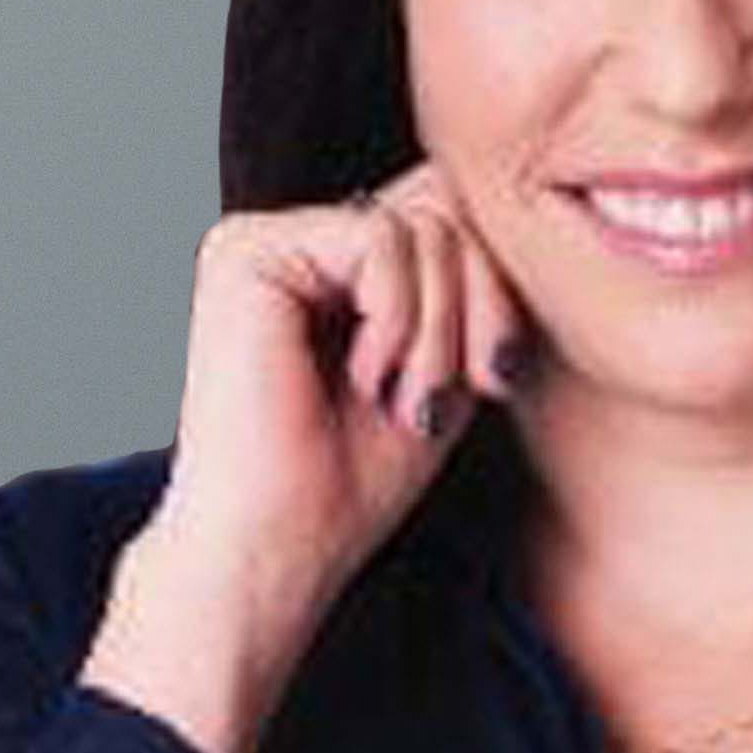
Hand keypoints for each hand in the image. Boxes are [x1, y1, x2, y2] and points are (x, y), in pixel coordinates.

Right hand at [86, 161, 539, 752]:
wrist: (276, 550)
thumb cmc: (350, 482)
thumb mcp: (444, 363)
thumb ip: (467, 282)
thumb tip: (508, 211)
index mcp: (335, 267)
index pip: (452, 214)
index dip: (495, 285)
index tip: (493, 378)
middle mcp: (295, 241)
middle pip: (445, 201)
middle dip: (481, 302)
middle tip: (457, 390)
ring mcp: (264, 239)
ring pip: (421, 223)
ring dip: (440, 328)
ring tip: (402, 397)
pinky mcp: (244, 250)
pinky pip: (378, 237)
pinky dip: (399, 317)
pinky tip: (365, 377)